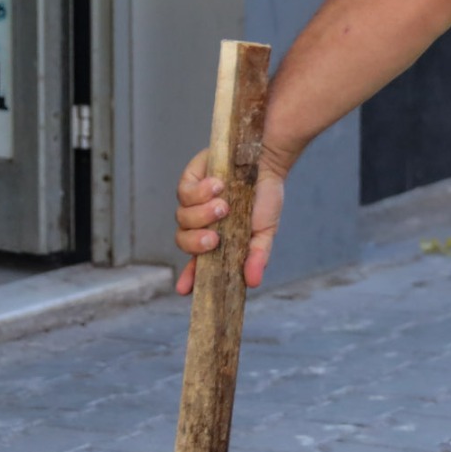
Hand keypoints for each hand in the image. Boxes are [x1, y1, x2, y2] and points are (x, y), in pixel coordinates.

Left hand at [171, 151, 285, 294]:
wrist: (267, 161)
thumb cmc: (265, 198)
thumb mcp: (265, 231)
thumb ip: (258, 256)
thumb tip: (253, 282)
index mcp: (216, 239)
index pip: (196, 263)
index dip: (189, 277)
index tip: (184, 290)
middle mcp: (200, 223)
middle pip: (183, 241)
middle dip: (196, 243)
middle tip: (215, 238)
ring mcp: (193, 201)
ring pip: (182, 217)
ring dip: (203, 214)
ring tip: (225, 205)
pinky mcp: (190, 179)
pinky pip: (184, 192)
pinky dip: (200, 192)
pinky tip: (219, 185)